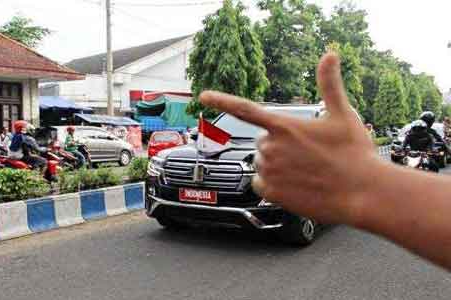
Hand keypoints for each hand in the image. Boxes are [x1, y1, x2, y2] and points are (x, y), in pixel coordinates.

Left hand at [200, 53, 379, 224]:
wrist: (363, 193)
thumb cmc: (354, 154)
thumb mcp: (342, 114)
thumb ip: (329, 84)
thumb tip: (330, 54)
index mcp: (283, 126)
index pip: (244, 109)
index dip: (222, 100)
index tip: (203, 95)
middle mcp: (271, 147)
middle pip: (262, 142)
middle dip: (279, 146)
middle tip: (306, 154)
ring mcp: (268, 171)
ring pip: (262, 163)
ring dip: (277, 165)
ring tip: (305, 171)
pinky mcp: (270, 193)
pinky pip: (260, 184)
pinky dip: (273, 184)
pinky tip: (295, 185)